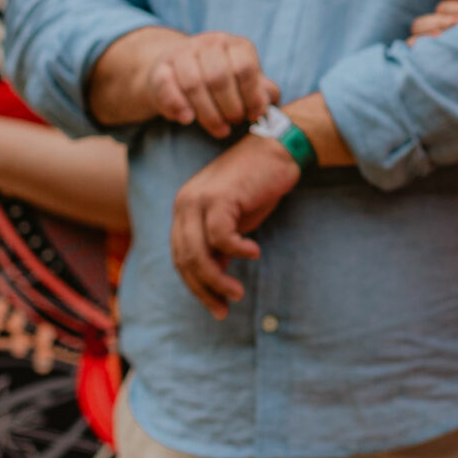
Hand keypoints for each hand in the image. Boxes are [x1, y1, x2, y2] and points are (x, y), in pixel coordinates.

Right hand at [143, 32, 278, 137]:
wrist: (178, 71)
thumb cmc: (222, 80)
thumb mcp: (245, 82)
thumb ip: (262, 92)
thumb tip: (267, 105)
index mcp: (236, 45)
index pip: (246, 68)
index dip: (252, 96)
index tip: (253, 116)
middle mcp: (210, 43)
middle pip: (220, 77)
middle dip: (230, 107)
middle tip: (234, 123)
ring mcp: (182, 53)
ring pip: (194, 84)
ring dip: (208, 113)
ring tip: (219, 129)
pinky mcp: (160, 67)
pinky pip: (166, 86)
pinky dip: (177, 106)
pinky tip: (187, 120)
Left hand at [171, 135, 300, 316]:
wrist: (277, 149)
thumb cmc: (258, 184)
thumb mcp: (235, 218)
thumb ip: (218, 243)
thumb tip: (213, 276)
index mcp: (183, 210)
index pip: (180, 257)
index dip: (196, 286)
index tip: (216, 305)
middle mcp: (184, 204)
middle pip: (184, 259)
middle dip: (204, 289)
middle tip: (225, 308)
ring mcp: (199, 200)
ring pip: (197, 253)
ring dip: (217, 279)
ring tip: (237, 292)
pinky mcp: (220, 198)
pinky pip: (221, 237)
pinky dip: (237, 250)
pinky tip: (254, 253)